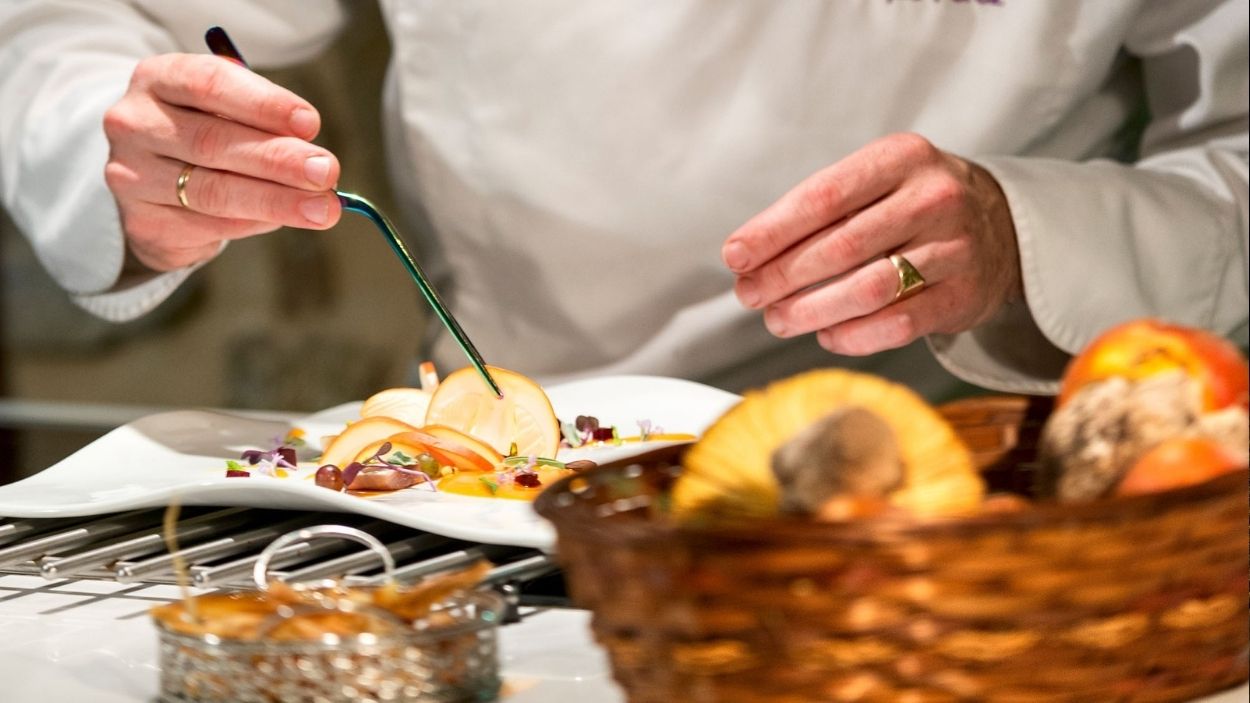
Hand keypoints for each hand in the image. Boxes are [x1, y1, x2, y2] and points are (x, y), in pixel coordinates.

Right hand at [103, 54, 341, 270]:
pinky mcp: (143, 221)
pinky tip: (282, 219)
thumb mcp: (225, 110)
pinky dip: (253, 222)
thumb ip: (261, 122)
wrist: (150, 179)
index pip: (208, 83)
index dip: (263, 104)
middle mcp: (135, 123)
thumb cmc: (203, 132)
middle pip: (213, 142)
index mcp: (157, 79)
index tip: (311, 123)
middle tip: (326, 171)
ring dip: (277, 201)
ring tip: (322, 208)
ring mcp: (132, 175)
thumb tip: (314, 157)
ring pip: (213, 191)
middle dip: (279, 159)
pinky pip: (208, 225)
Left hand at [722, 133, 1021, 354]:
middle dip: (782, 276)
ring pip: (868, 288)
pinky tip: (825, 335)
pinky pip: (898, 324)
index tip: (735, 256)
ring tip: (778, 319)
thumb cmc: (913, 205)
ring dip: (811, 310)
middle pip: (840, 246)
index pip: (823, 197)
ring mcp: (954, 248)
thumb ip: (817, 211)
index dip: (772, 231)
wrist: (1005, 227)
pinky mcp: (963, 296)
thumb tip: (747, 256)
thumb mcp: (875, 182)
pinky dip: (852, 335)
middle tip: (749, 294)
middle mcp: (934, 197)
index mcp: (901, 158)